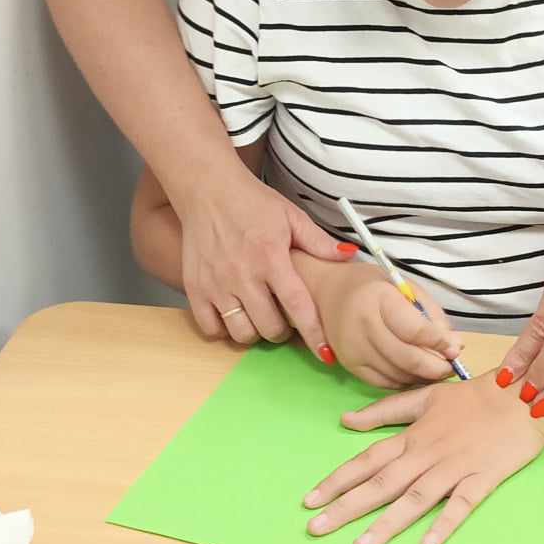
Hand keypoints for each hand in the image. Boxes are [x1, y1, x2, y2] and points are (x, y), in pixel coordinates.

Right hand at [178, 161, 352, 357]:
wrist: (208, 190)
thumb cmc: (252, 203)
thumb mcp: (291, 216)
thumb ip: (319, 242)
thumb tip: (349, 256)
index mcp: (271, 258)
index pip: (298, 306)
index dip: (314, 334)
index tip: (326, 353)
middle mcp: (243, 276)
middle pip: (270, 328)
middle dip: (283, 331)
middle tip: (284, 320)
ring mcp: (216, 284)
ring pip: (241, 333)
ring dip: (255, 333)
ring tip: (258, 317)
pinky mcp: (195, 288)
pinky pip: (211, 328)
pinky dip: (223, 330)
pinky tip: (233, 315)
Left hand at [303, 375, 543, 543]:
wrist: (523, 395)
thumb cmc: (474, 397)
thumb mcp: (426, 396)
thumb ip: (386, 410)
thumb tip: (346, 420)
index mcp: (412, 436)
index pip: (367, 461)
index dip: (337, 480)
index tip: (309, 500)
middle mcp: (426, 455)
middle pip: (381, 484)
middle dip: (346, 508)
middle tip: (316, 529)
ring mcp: (454, 469)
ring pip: (414, 500)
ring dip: (385, 524)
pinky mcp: (482, 480)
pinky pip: (461, 505)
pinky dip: (444, 524)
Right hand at [320, 264, 464, 389]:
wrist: (328, 291)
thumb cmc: (373, 286)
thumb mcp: (406, 288)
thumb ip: (431, 315)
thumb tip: (454, 346)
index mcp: (378, 299)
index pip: (414, 330)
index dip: (439, 343)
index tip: (455, 348)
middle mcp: (362, 327)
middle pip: (407, 358)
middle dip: (436, 367)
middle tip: (452, 367)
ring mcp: (353, 350)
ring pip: (397, 375)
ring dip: (422, 377)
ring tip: (437, 370)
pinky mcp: (349, 366)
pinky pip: (384, 383)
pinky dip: (404, 381)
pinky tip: (415, 374)